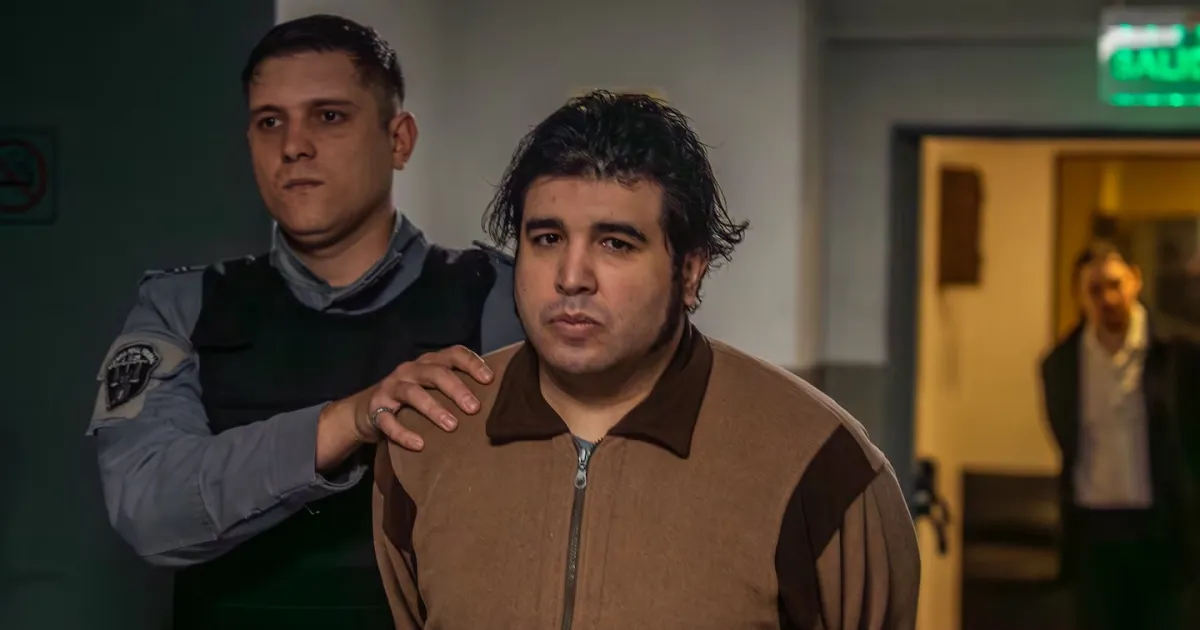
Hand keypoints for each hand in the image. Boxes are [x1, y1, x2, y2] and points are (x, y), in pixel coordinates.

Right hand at [316, 346, 493, 469]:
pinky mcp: (375, 408)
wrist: (366, 409)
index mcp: (428, 363)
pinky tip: (419, 444)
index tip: (490, 379)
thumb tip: (497, 398)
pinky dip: (403, 433)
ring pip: (412, 393)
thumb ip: (456, 387)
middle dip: (456, 389)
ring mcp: (391, 388)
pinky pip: (388, 420)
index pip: (453, 354)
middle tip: (474, 409)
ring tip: (452, 426)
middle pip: (435, 373)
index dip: (472, 363)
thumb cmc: (411, 399)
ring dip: (433, 409)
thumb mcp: (432, 387)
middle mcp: (409, 370)